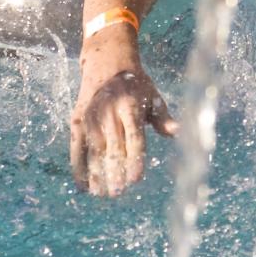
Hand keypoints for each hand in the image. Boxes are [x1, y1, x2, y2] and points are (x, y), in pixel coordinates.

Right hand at [70, 61, 177, 196]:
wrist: (106, 63)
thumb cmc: (136, 85)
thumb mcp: (153, 97)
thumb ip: (163, 119)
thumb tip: (178, 132)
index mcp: (131, 107)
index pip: (134, 137)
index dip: (134, 159)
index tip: (135, 179)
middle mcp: (109, 112)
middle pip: (112, 146)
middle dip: (114, 170)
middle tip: (117, 192)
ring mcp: (91, 117)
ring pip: (93, 150)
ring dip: (96, 173)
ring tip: (101, 193)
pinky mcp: (78, 121)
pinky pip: (76, 147)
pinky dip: (78, 167)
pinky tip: (83, 185)